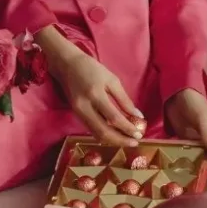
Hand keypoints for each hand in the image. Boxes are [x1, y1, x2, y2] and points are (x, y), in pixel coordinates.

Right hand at [35, 28, 143, 145]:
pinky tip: (114, 135)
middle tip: (134, 142)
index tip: (139, 134)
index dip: (127, 128)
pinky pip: (91, 130)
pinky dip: (104, 135)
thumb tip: (138, 116)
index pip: (114, 118)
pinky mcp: (76, 115)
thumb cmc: (92, 69)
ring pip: (96, 134)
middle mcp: (85, 107)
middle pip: (103, 131)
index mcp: (96, 94)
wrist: (67, 65)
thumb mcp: (112, 80)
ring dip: (113, 140)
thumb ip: (124, 99)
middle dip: (121, 140)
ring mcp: (78, 113)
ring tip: (127, 140)